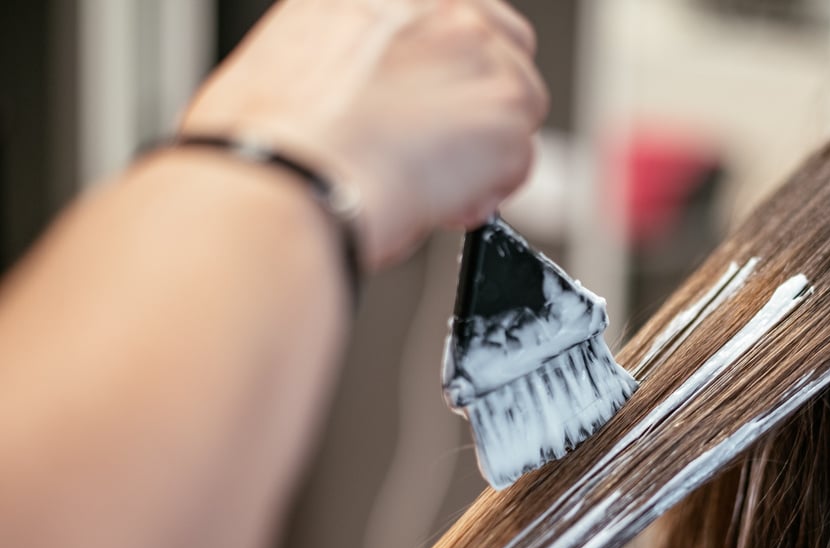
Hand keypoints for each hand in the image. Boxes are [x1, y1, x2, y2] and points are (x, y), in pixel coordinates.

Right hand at [182, 0, 548, 268]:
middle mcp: (434, 1)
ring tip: (427, 184)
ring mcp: (477, 49)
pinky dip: (487, 192)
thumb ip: (356, 59)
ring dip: (485, 151)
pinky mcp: (506, 106)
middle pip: (502, 48)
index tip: (431, 103)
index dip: (447, 69)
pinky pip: (521, 160)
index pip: (451, 15)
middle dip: (480, 101)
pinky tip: (439, 204)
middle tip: (438, 150)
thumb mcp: (294, 59)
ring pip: (517, 107)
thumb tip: (377, 97)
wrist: (279, 180)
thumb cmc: (267, 143)